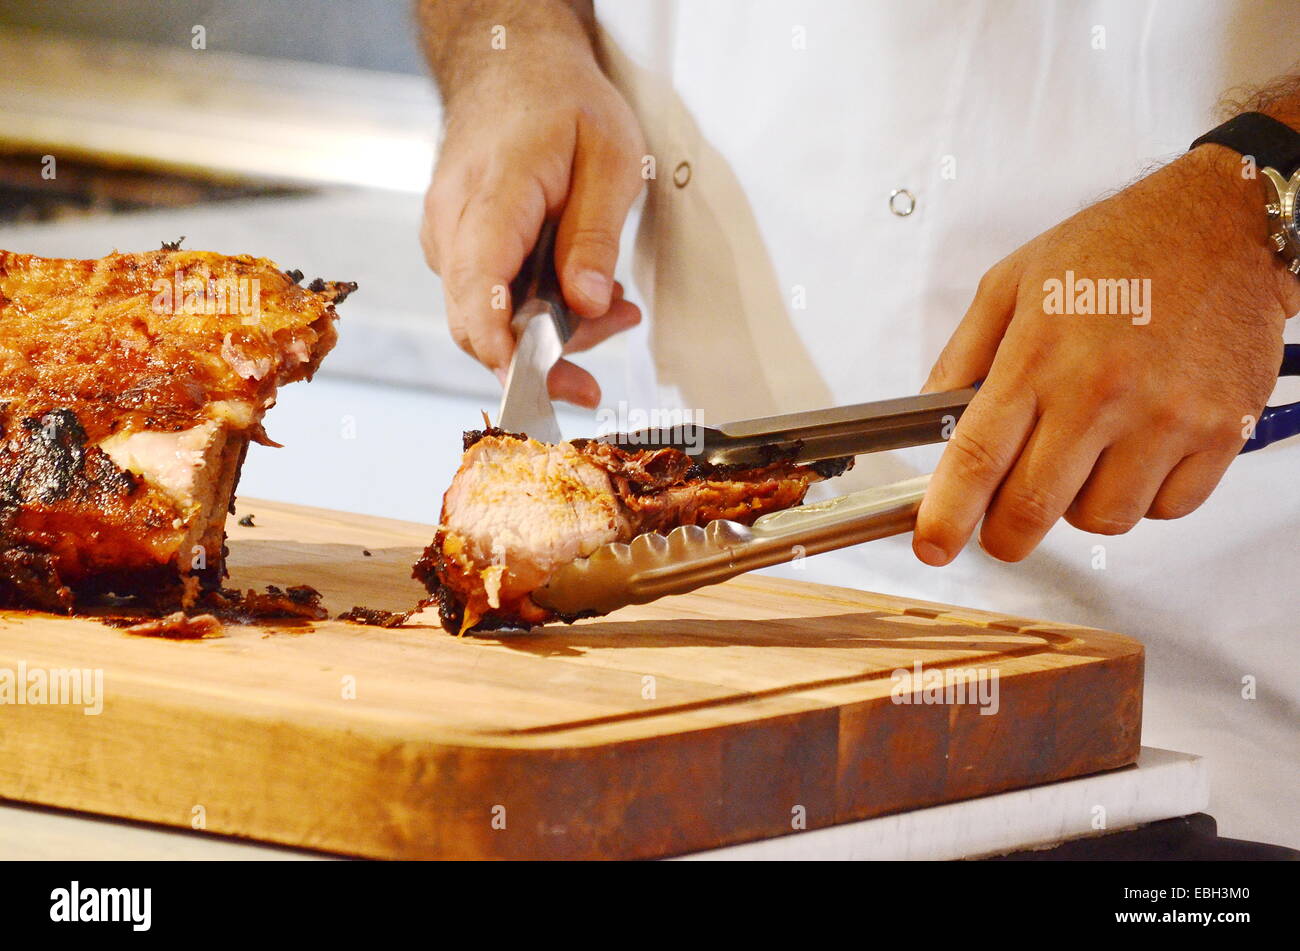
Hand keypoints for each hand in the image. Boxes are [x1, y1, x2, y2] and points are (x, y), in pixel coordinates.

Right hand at [421, 50, 644, 406]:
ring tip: (617, 311)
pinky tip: (584, 294)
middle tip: (597, 375)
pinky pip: (491, 297)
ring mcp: (449, 236)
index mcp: (493, 194)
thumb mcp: (611, 157)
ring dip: (551, 332)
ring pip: (487, 316)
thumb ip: (596, 234)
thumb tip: (588, 304)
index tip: (535, 388)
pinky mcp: (458, 247)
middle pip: (476, 322)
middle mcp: (454, 223)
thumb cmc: (561, 100)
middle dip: (540, 362)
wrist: (511, 63)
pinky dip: (537, 309)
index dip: (502, 350)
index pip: (478, 288)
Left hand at [914, 145, 1299, 565]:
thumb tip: (929, 416)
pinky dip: (1145, 497)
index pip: (978, 458)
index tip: (932, 546)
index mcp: (1040, 355)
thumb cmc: (1117, 247)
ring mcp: (1166, 417)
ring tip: (1085, 458)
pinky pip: (1168, 509)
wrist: (1226, 224)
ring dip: (1081, 508)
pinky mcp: (1222, 432)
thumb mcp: (1013, 282)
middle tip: (1001, 524)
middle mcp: (1102, 391)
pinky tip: (1137, 453)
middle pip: (1033, 509)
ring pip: (1102, 520)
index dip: (947, 516)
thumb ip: (963, 355)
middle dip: (1005, 534)